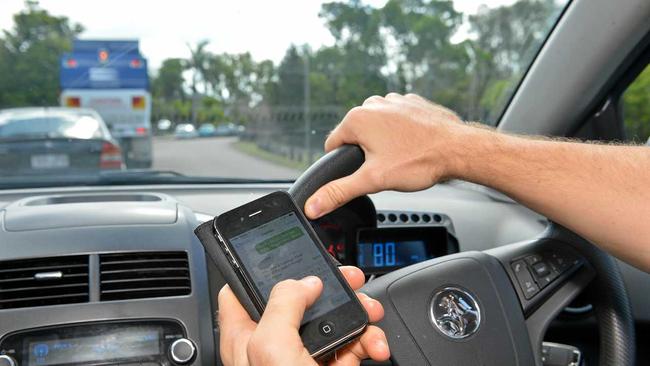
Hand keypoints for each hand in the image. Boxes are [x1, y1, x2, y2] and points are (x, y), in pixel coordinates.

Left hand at [218, 266, 389, 365]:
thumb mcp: (273, 350)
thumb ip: (282, 305)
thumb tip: (303, 282)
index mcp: (246, 335)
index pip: (243, 289)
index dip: (264, 268)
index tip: (291, 254)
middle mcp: (273, 344)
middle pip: (298, 298)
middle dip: (331, 289)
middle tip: (351, 282)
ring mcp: (302, 359)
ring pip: (330, 320)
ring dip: (358, 316)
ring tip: (371, 320)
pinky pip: (350, 346)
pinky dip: (368, 343)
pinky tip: (375, 348)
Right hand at [305, 93, 473, 218]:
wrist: (459, 149)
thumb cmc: (420, 161)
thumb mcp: (373, 180)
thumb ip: (339, 192)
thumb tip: (313, 205)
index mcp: (357, 118)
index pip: (333, 145)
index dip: (344, 164)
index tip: (363, 172)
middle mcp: (373, 103)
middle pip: (357, 136)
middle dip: (367, 154)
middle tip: (387, 167)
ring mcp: (394, 101)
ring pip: (377, 128)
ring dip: (384, 143)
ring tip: (403, 157)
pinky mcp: (412, 103)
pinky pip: (397, 121)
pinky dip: (402, 134)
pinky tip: (414, 146)